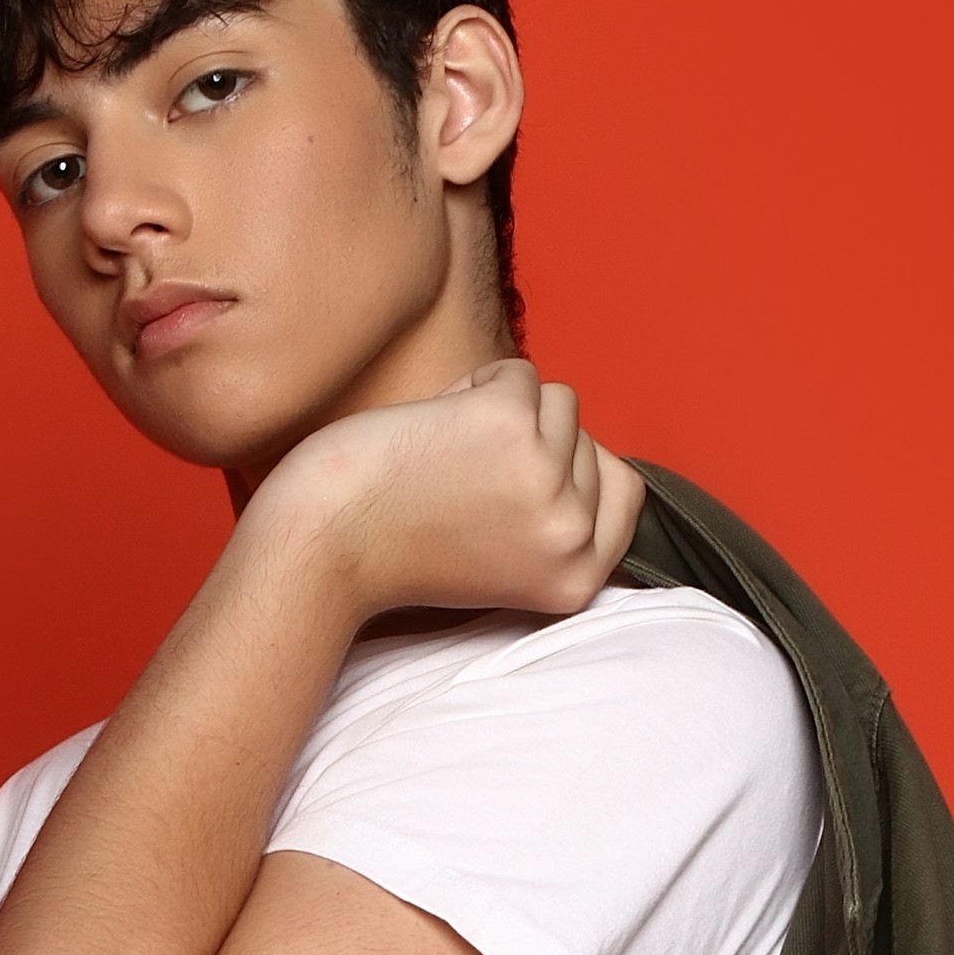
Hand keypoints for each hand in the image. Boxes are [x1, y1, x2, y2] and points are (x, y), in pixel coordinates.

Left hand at [255, 357, 643, 625]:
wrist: (328, 545)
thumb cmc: (404, 546)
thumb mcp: (508, 559)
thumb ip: (558, 519)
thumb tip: (595, 449)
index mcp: (578, 581)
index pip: (625, 492)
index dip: (578, 470)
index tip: (522, 483)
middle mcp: (572, 536)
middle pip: (588, 439)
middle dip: (531, 441)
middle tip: (464, 485)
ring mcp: (547, 479)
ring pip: (558, 401)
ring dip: (502, 412)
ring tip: (449, 460)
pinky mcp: (512, 428)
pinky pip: (518, 373)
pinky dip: (473, 387)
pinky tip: (434, 432)